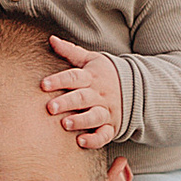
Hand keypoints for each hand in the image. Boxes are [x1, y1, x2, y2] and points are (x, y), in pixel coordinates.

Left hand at [44, 37, 125, 151]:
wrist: (136, 88)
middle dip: (67, 102)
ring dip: (80, 121)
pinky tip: (81, 142)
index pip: (74, 77)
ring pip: (94, 116)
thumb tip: (51, 39)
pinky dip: (94, 140)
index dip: (59, 80)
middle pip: (82, 98)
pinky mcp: (111, 126)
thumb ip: (70, 51)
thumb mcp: (91, 59)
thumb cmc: (105, 74)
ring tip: (65, 124)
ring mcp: (106, 111)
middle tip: (50, 107)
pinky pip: (105, 135)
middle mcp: (99, 95)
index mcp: (92, 77)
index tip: (43, 85)